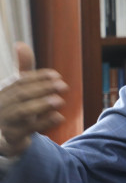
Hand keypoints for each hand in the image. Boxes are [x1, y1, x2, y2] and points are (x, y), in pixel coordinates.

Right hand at [0, 43, 67, 157]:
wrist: (5, 138)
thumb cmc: (15, 107)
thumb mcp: (19, 88)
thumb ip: (23, 69)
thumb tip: (20, 44)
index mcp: (3, 91)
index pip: (19, 81)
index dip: (38, 77)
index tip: (56, 75)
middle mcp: (1, 105)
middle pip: (20, 95)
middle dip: (42, 89)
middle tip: (63, 86)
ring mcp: (4, 122)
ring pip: (21, 112)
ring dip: (41, 105)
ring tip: (60, 101)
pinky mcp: (11, 137)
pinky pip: (26, 130)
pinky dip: (44, 122)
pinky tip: (59, 117)